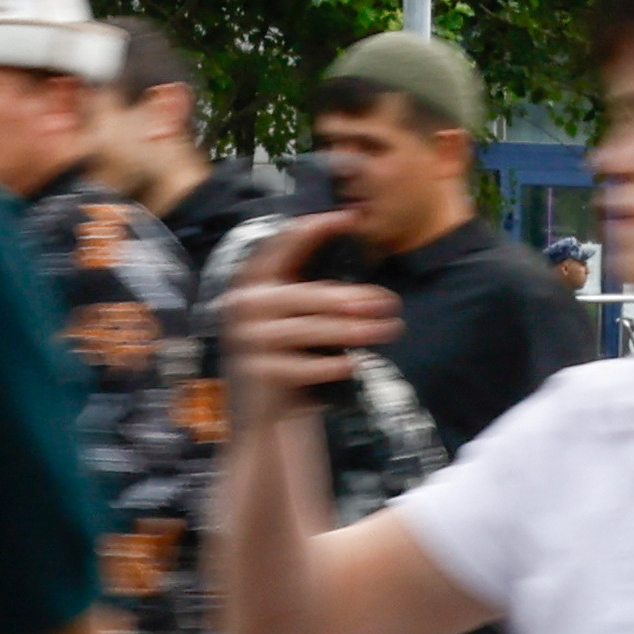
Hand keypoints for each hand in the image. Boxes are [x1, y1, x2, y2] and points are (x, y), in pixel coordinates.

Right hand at [214, 211, 399, 409]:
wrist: (262, 416)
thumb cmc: (287, 359)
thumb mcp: (295, 320)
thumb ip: (312, 295)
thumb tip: (362, 283)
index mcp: (254, 283)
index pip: (280, 246)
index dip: (312, 229)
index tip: (347, 217)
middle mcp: (245, 305)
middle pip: (306, 294)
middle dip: (350, 298)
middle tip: (387, 302)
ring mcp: (248, 339)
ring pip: (308, 329)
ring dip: (350, 330)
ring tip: (382, 330)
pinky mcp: (257, 372)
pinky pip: (301, 366)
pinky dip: (330, 365)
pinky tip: (352, 365)